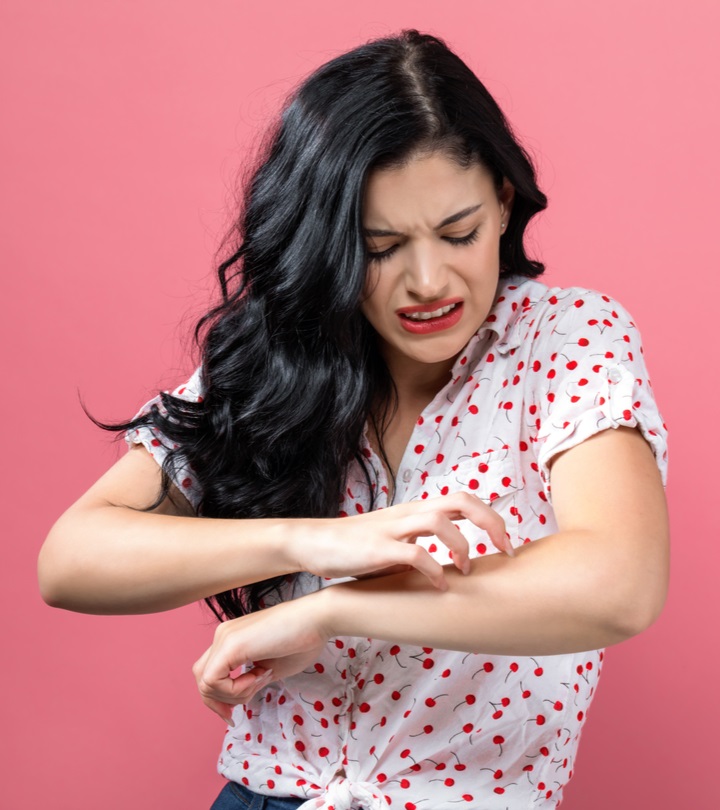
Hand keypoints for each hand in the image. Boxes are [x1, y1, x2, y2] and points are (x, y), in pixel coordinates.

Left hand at [192, 594, 327, 724]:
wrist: (318, 618)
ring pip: (205, 683)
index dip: (219, 698)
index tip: (235, 712)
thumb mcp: (270, 669)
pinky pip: (214, 681)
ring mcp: (224, 637)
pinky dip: (235, 690)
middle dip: (219, 702)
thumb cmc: (303, 640)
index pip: (209, 673)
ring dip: (234, 695)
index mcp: (232, 639)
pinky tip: (260, 677)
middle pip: (201, 679)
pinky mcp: (231, 644)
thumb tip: (239, 698)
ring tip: (263, 680)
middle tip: (244, 706)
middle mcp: (223, 635)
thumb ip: (251, 681)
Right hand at [293, 492, 510, 590]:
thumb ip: (422, 545)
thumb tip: (453, 566)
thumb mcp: (396, 541)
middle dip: (491, 523)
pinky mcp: (378, 548)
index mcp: (416, 510)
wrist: (315, 543)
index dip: (492, 518)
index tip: (506, 545)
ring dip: (462, 546)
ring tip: (466, 570)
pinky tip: (440, 587)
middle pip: (461, 500)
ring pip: (440, 521)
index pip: (464, 500)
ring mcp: (393, 528)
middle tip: (505, 551)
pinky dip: (434, 570)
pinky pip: (415, 553)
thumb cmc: (357, 546)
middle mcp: (409, 513)